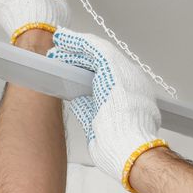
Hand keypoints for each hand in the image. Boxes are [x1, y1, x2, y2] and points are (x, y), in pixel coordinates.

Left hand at [46, 28, 168, 192]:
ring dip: (76, 47)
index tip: (73, 70)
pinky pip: (96, 49)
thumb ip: (92, 111)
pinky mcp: (116, 69)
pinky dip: (79, 43)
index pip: (108, 77)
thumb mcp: (102, 128)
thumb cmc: (120, 149)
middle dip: (79, 57)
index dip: (88, 71)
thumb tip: (79, 100)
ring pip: (99, 52)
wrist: (132, 152)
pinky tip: (65, 40)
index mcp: (134, 98)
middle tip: (60, 53)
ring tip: (58, 43)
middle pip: (103, 62)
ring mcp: (128, 74)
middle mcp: (134, 82)